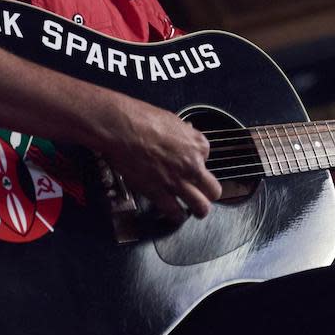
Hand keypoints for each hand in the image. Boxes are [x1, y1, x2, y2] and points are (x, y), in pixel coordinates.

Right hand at [98, 95, 220, 221]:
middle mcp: (192, 165)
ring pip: (201, 207)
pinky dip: (176, 215)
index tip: (188, 163)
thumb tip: (183, 133)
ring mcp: (177, 181)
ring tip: (193, 210)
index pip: (207, 158)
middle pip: (213, 189)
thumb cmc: (140, 119)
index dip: (196, 162)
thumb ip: (181, 132)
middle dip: (207, 192)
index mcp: (197, 144)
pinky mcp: (159, 193)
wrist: (121, 128)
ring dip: (198, 209)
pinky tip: (175, 213)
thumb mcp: (170, 119)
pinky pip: (175, 213)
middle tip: (201, 193)